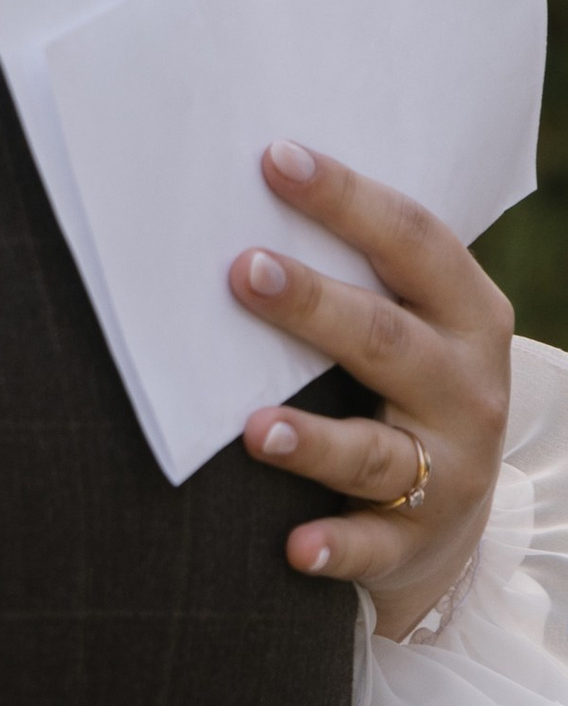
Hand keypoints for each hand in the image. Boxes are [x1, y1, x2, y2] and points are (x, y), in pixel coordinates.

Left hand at [234, 143, 513, 640]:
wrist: (451, 517)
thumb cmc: (403, 385)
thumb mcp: (410, 323)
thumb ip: (356, 272)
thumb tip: (239, 195)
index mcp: (467, 313)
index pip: (413, 242)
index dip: (347, 199)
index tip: (273, 158)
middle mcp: (467, 387)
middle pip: (387, 340)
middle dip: (316, 305)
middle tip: (243, 271)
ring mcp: (447, 469)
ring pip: (376, 452)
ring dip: (314, 441)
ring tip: (255, 428)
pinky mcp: (416, 541)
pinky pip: (372, 545)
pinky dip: (335, 547)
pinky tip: (293, 547)